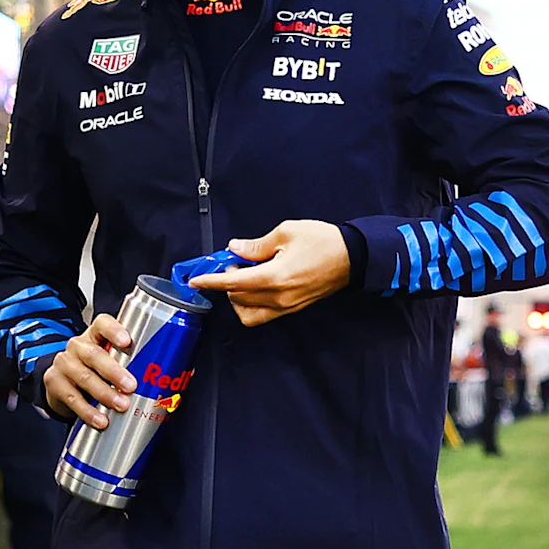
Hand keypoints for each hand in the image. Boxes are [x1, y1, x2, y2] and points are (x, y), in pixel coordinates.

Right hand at [41, 312, 135, 425]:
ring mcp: (64, 363)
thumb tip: (166, 382)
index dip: (114, 330)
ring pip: (83, 377)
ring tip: (121, 405)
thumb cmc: (96, 370)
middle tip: (131, 386)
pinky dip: (88, 411)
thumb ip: (132, 364)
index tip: (127, 341)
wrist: (63, 383)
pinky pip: (72, 398)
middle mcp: (77, 346)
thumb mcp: (111, 360)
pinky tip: (101, 420)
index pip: (102, 323)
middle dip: (114, 371)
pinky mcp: (54, 382)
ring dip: (104, 393)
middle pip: (94, 354)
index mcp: (95, 335)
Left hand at [195, 219, 351, 326]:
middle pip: (238, 298)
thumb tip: (236, 249)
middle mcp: (279, 297)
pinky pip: (264, 315)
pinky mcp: (293, 309)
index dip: (211, 281)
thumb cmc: (323, 241)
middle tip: (233, 262)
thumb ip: (257, 245)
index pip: (233, 283)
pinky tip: (256, 287)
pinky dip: (252, 304)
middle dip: (227, 282)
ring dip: (238, 297)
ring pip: (248, 313)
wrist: (353, 258)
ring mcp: (286, 306)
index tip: (195, 280)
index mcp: (275, 277)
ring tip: (245, 277)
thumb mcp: (286, 233)